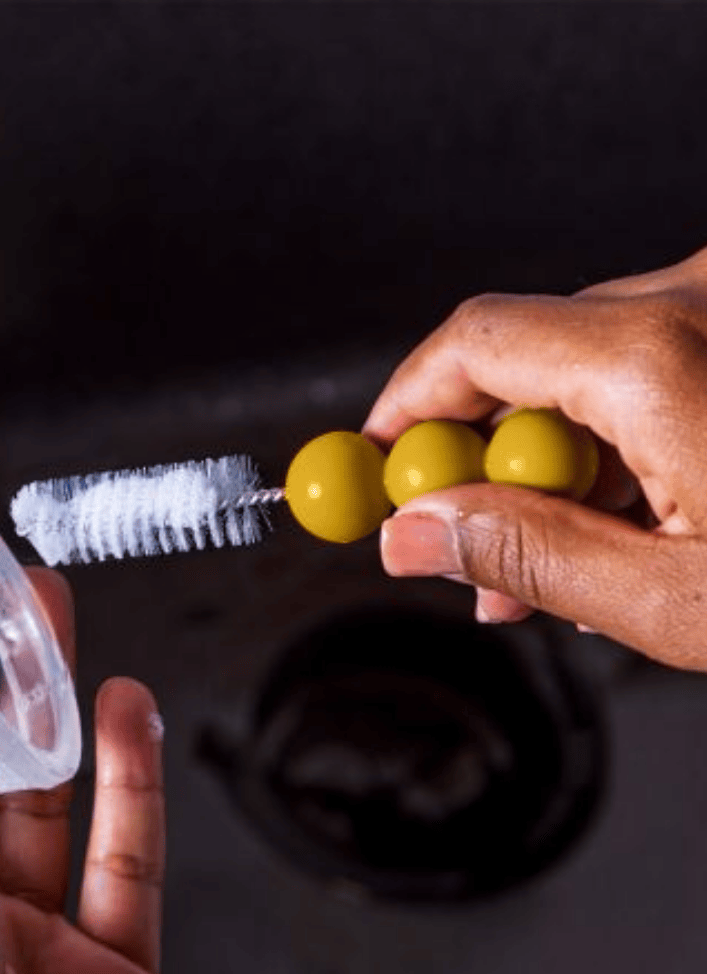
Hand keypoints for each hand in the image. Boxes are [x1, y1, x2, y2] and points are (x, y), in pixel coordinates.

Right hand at [365, 245, 706, 670]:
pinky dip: (620, 440)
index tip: (376, 469)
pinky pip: (653, 364)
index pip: (474, 344)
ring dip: (554, 464)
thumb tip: (414, 532)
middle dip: (482, 461)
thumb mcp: (675, 599)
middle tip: (466, 548)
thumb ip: (524, 555)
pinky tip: (629, 520)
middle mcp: (702, 298)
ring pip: (590, 367)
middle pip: (527, 359)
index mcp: (664, 354)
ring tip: (561, 564)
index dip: (404, 411)